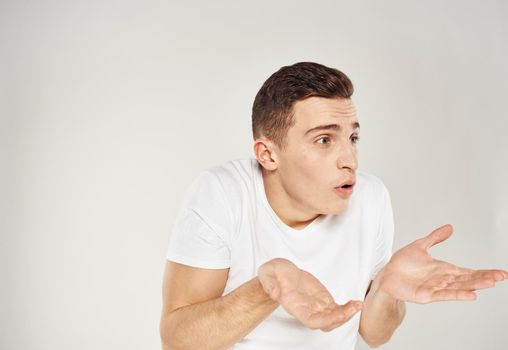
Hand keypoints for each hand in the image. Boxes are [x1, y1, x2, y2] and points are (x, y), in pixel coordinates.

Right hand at [258, 258, 362, 331]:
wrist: (279, 273)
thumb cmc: (273, 274)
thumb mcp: (266, 273)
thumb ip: (269, 283)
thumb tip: (275, 293)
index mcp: (295, 306)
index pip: (311, 321)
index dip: (325, 321)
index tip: (337, 315)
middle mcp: (307, 310)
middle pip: (326, 323)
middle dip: (341, 318)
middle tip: (353, 308)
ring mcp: (316, 306)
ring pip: (334, 317)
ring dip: (347, 314)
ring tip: (358, 305)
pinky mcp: (323, 299)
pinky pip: (337, 308)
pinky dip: (348, 308)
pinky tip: (357, 303)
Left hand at [375, 224, 507, 303]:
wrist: (386, 275)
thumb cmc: (402, 263)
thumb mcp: (420, 246)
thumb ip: (435, 237)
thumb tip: (450, 227)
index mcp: (444, 269)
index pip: (469, 271)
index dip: (484, 272)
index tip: (501, 273)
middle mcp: (443, 280)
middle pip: (468, 279)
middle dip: (484, 278)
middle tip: (500, 277)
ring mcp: (435, 288)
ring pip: (459, 287)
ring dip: (474, 285)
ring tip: (490, 283)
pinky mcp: (426, 295)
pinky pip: (444, 295)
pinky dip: (457, 295)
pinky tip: (471, 295)